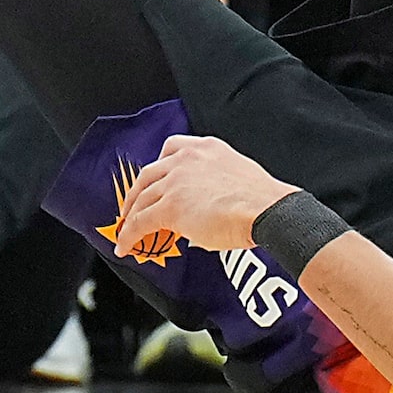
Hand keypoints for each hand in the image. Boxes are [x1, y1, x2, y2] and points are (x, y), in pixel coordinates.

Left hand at [115, 133, 296, 253]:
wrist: (266, 210)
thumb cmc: (262, 199)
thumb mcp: (236, 174)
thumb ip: (212, 182)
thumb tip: (204, 206)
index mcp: (206, 147)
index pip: (171, 148)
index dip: (158, 167)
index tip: (154, 179)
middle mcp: (187, 158)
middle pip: (148, 174)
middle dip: (136, 193)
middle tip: (132, 207)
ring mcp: (176, 181)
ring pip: (141, 198)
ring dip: (130, 216)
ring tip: (126, 230)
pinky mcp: (170, 206)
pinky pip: (140, 222)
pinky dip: (129, 235)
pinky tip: (126, 245)